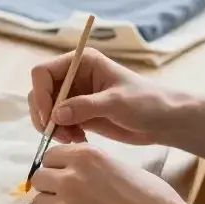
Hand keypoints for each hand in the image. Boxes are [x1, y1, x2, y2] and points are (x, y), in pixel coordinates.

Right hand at [28, 48, 170, 146]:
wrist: (164, 121)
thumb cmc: (147, 102)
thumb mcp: (117, 102)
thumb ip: (85, 106)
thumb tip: (56, 115)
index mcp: (81, 62)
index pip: (43, 72)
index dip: (41, 94)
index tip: (49, 118)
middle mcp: (74, 76)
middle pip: (40, 92)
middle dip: (44, 115)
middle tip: (58, 135)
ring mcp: (75, 96)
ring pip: (46, 111)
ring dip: (52, 128)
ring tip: (72, 139)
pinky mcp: (79, 114)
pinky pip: (58, 124)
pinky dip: (62, 134)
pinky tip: (79, 141)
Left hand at [31, 142, 189, 203]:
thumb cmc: (152, 197)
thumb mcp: (120, 166)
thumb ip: (92, 164)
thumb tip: (74, 168)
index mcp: (85, 156)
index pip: (49, 156)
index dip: (57, 167)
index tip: (66, 175)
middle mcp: (70, 178)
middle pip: (39, 179)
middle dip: (51, 187)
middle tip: (68, 196)